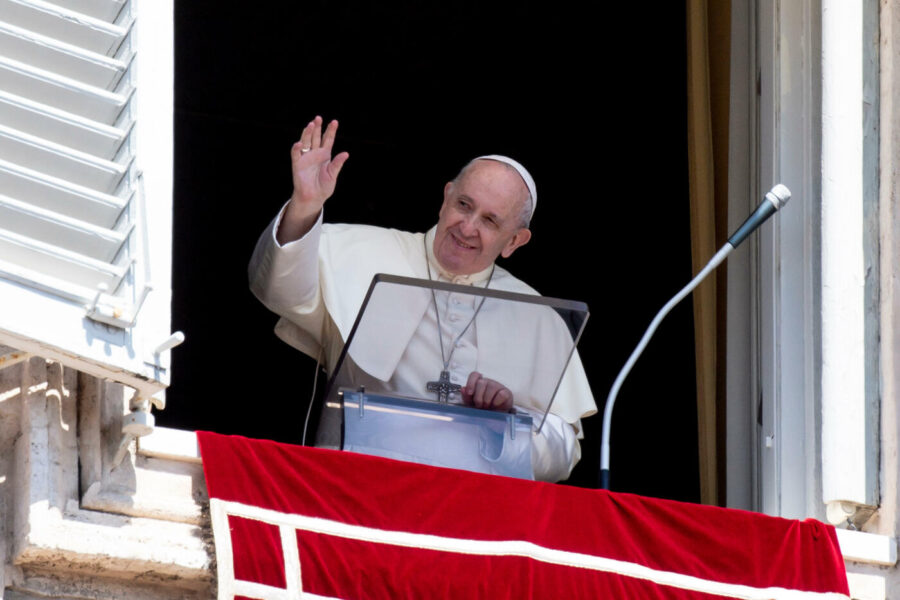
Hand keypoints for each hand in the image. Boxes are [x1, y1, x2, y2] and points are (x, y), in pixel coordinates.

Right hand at [277, 116, 349, 242]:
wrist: (314, 197)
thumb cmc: (324, 187)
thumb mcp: (333, 175)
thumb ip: (337, 164)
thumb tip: (346, 154)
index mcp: (325, 155)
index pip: (328, 140)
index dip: (331, 131)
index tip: (335, 122)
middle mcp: (315, 153)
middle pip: (316, 137)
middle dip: (317, 128)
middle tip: (318, 118)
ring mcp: (306, 157)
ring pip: (306, 142)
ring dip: (308, 133)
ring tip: (311, 125)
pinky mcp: (297, 164)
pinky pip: (296, 154)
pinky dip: (297, 148)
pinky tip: (299, 143)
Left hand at [462, 371, 513, 411]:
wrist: (496, 416)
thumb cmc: (483, 408)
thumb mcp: (472, 404)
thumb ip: (466, 397)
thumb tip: (463, 389)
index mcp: (478, 383)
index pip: (474, 375)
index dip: (471, 383)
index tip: (470, 393)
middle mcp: (488, 382)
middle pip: (481, 382)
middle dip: (478, 397)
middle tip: (479, 405)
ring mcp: (498, 386)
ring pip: (491, 387)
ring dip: (487, 401)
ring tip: (487, 407)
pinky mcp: (506, 392)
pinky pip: (501, 394)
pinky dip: (496, 402)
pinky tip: (495, 405)